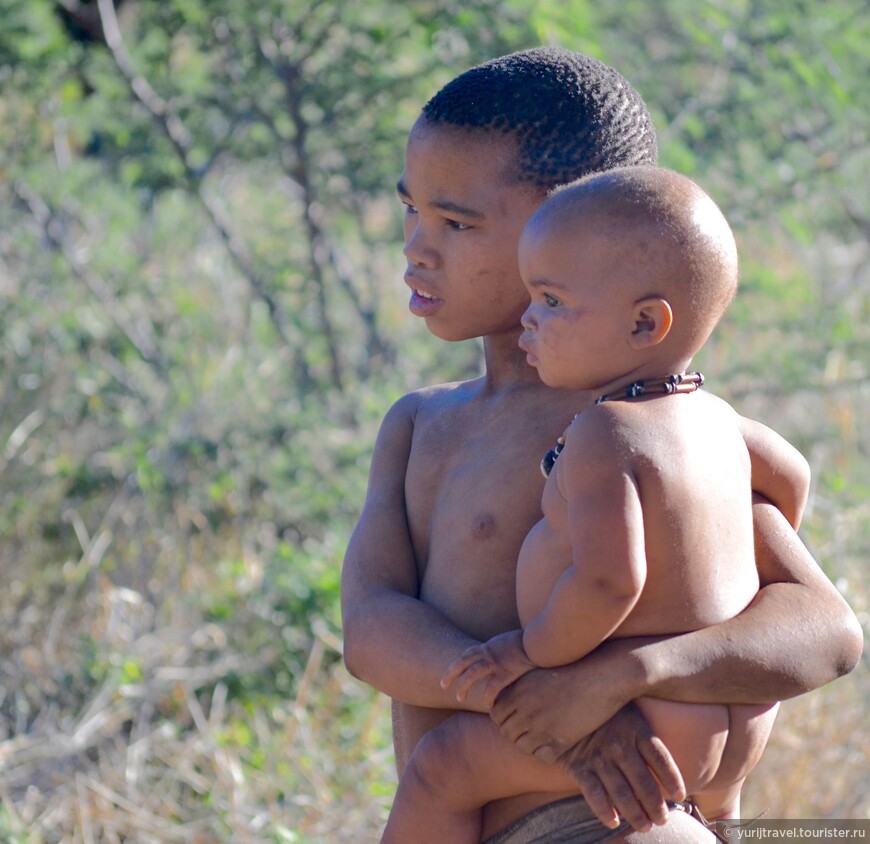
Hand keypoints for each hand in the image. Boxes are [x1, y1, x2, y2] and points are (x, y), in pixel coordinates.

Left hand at [441, 630, 533, 708]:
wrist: (539, 641)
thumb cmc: (529, 642)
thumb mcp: (510, 643)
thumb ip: (502, 651)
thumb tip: (501, 659)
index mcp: (488, 646)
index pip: (468, 654)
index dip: (457, 664)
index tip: (450, 673)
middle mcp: (489, 653)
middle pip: (464, 662)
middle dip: (452, 673)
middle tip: (443, 686)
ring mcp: (496, 662)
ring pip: (473, 673)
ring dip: (464, 685)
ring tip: (459, 698)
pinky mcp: (506, 672)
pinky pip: (493, 687)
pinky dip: (488, 697)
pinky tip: (487, 706)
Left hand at [491, 649, 630, 760]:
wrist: (600, 677)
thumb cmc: (573, 670)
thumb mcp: (540, 673)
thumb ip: (522, 687)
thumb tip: (509, 697)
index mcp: (518, 691)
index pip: (496, 714)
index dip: (505, 719)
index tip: (518, 719)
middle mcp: (525, 709)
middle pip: (506, 732)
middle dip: (516, 733)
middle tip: (531, 730)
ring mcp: (541, 726)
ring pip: (521, 747)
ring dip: (530, 745)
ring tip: (543, 738)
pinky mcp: (559, 741)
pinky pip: (541, 757)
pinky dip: (545, 754)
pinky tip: (555, 745)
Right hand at [554, 702, 684, 830]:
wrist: (562, 699)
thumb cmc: (602, 705)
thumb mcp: (625, 708)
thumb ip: (641, 730)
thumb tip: (659, 760)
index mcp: (636, 728)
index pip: (661, 760)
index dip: (673, 780)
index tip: (680, 796)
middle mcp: (620, 745)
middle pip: (645, 784)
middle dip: (656, 807)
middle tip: (662, 820)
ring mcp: (599, 757)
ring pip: (623, 795)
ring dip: (636, 815)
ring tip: (645, 825)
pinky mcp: (579, 766)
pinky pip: (594, 795)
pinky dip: (604, 812)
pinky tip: (614, 822)